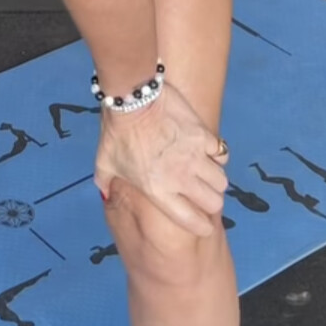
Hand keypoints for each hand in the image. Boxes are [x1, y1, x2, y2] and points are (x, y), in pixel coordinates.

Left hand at [93, 81, 227, 235]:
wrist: (132, 98)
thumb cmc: (116, 132)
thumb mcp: (104, 162)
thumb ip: (105, 182)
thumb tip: (104, 193)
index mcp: (159, 191)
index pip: (192, 221)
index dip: (201, 226)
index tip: (203, 225)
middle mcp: (182, 179)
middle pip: (214, 203)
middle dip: (210, 201)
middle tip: (202, 193)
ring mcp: (195, 157)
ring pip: (220, 181)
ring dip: (214, 179)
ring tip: (205, 173)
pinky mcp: (203, 136)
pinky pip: (221, 154)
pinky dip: (217, 155)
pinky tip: (207, 151)